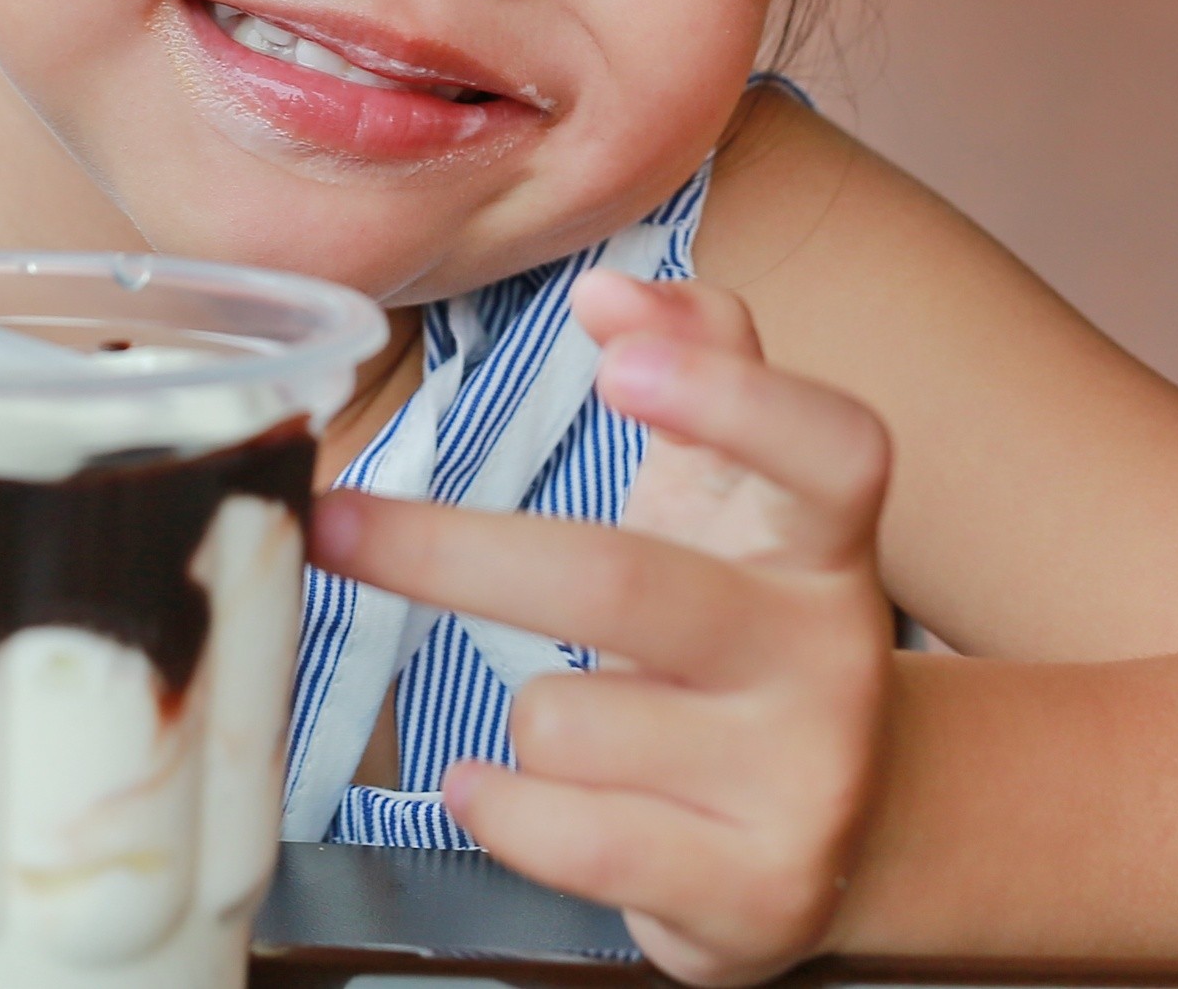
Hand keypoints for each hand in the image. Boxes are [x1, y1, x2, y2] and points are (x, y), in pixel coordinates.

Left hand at [309, 272, 895, 985]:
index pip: (830, 449)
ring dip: (524, 716)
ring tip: (567, 725)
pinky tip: (492, 787)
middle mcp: (830, 654)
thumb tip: (612, 290)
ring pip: (569, 719)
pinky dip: (500, 805)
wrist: (838, 831)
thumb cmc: (742, 631)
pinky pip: (569, 834)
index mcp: (824, 540)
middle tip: (339, 523)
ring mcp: (801, 780)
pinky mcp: (755, 889)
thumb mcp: (735, 497)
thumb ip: (696, 361)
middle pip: (628, 584)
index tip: (611, 358)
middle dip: (456, 553)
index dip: (732, 399)